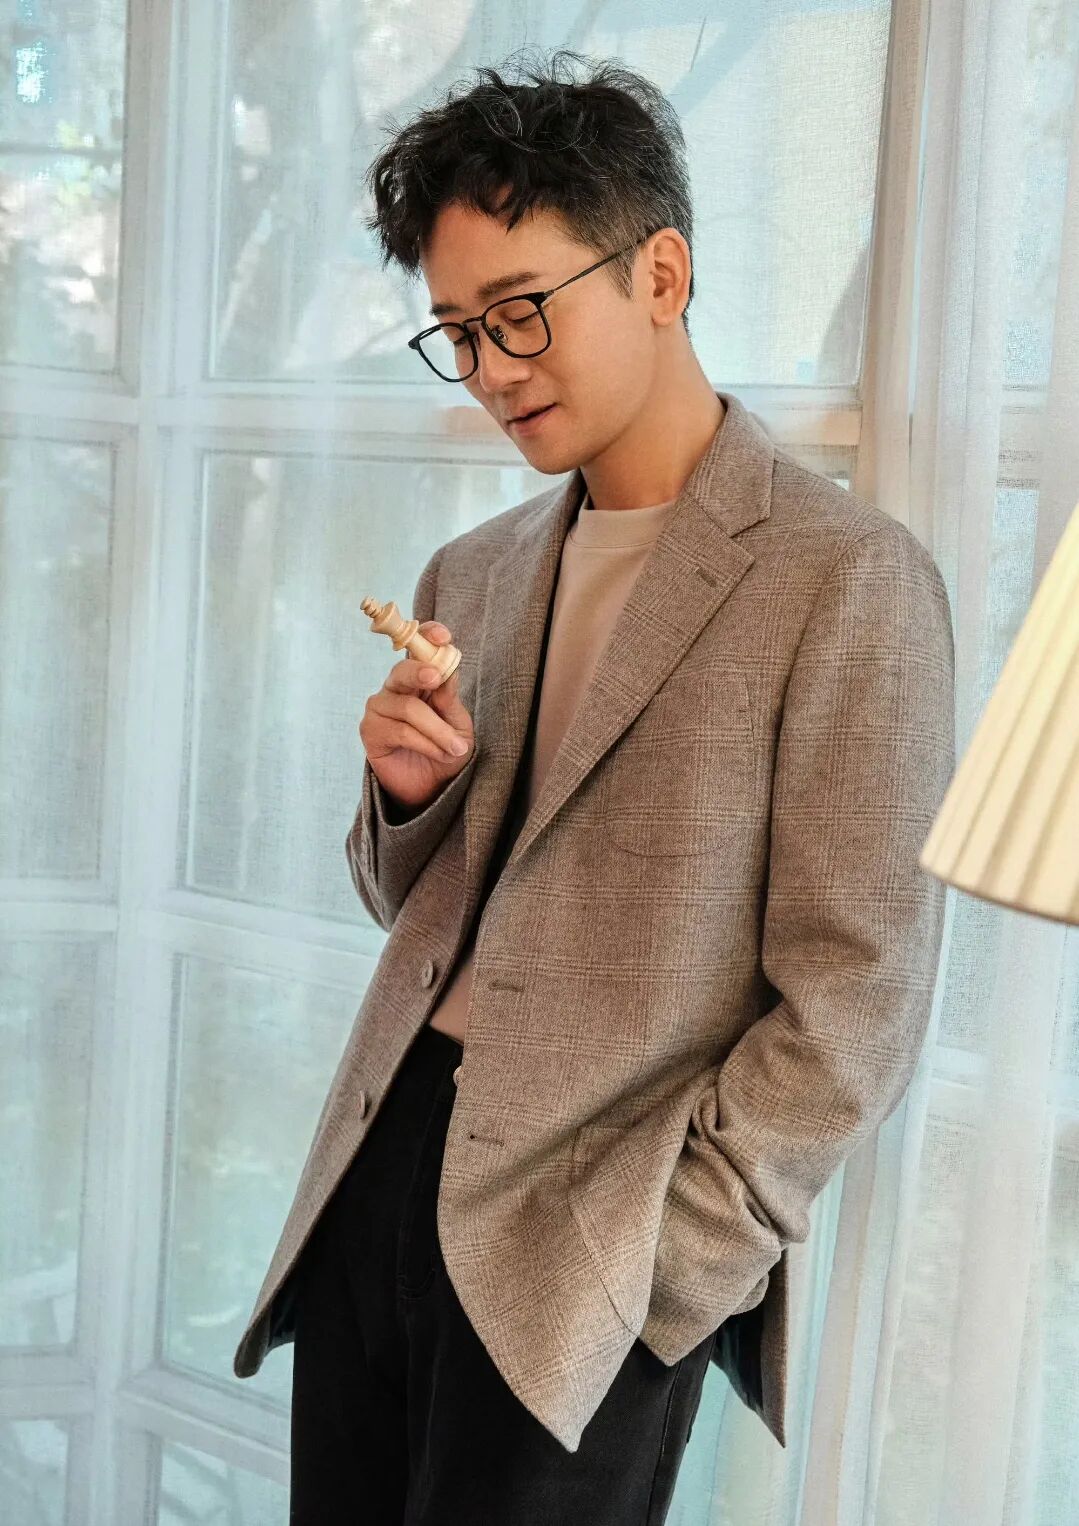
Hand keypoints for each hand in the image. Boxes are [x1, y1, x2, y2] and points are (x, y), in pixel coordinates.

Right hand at [359, 622, 474, 810]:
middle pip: (402, 671)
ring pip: (408, 708)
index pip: (417, 648)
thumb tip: (447, 672)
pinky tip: (439, 753)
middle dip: (419, 672)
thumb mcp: (459, 724)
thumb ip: (450, 700)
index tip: (442, 637)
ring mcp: (380, 707)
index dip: (426, 636)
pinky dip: (426, 743)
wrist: (432, 788)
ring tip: (455, 748)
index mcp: (420, 679)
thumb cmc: (446, 750)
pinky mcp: (370, 730)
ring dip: (437, 730)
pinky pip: (400, 731)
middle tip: (436, 678)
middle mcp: (396, 688)